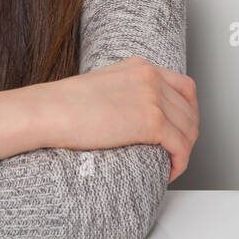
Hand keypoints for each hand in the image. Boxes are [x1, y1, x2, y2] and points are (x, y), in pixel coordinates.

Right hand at [41, 56, 197, 183]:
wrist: (49, 111)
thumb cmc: (62, 106)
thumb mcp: (102, 86)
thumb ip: (124, 94)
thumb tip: (131, 117)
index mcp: (140, 67)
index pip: (184, 87)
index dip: (188, 112)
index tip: (181, 129)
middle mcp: (151, 78)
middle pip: (190, 110)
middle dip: (187, 135)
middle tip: (176, 153)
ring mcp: (153, 98)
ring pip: (188, 129)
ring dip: (184, 151)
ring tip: (171, 165)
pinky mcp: (151, 122)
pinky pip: (181, 147)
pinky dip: (180, 163)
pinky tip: (168, 172)